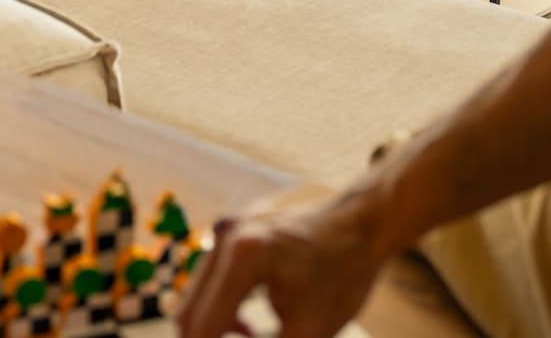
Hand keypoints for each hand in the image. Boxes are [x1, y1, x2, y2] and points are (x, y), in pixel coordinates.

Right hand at [178, 189, 393, 337]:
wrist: (361, 224)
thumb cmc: (344, 273)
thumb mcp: (311, 331)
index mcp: (244, 257)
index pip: (204, 326)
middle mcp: (226, 237)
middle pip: (189, 314)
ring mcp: (224, 231)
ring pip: (195, 299)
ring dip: (212, 331)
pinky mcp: (229, 234)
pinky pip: (207, 283)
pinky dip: (220, 312)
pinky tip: (248, 329)